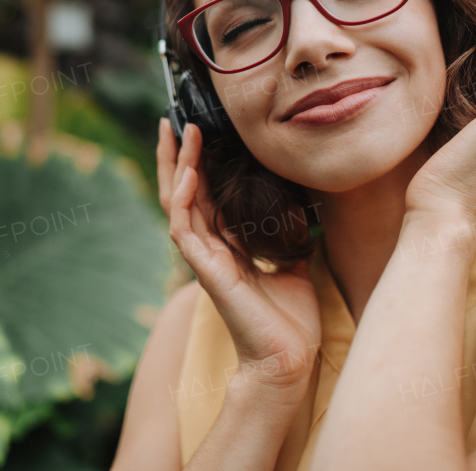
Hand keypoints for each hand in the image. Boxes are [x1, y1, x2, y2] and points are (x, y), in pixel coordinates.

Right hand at [158, 119, 320, 394]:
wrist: (289, 356)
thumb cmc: (290, 318)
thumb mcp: (294, 262)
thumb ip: (287, 235)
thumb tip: (303, 207)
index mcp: (225, 246)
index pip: (202, 197)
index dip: (195, 165)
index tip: (195, 131)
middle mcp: (208, 249)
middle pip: (180, 193)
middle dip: (174, 157)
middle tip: (172, 120)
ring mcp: (203, 259)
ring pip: (177, 204)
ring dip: (176, 167)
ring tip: (179, 133)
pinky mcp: (206, 271)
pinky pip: (184, 229)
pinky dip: (184, 199)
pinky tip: (188, 174)